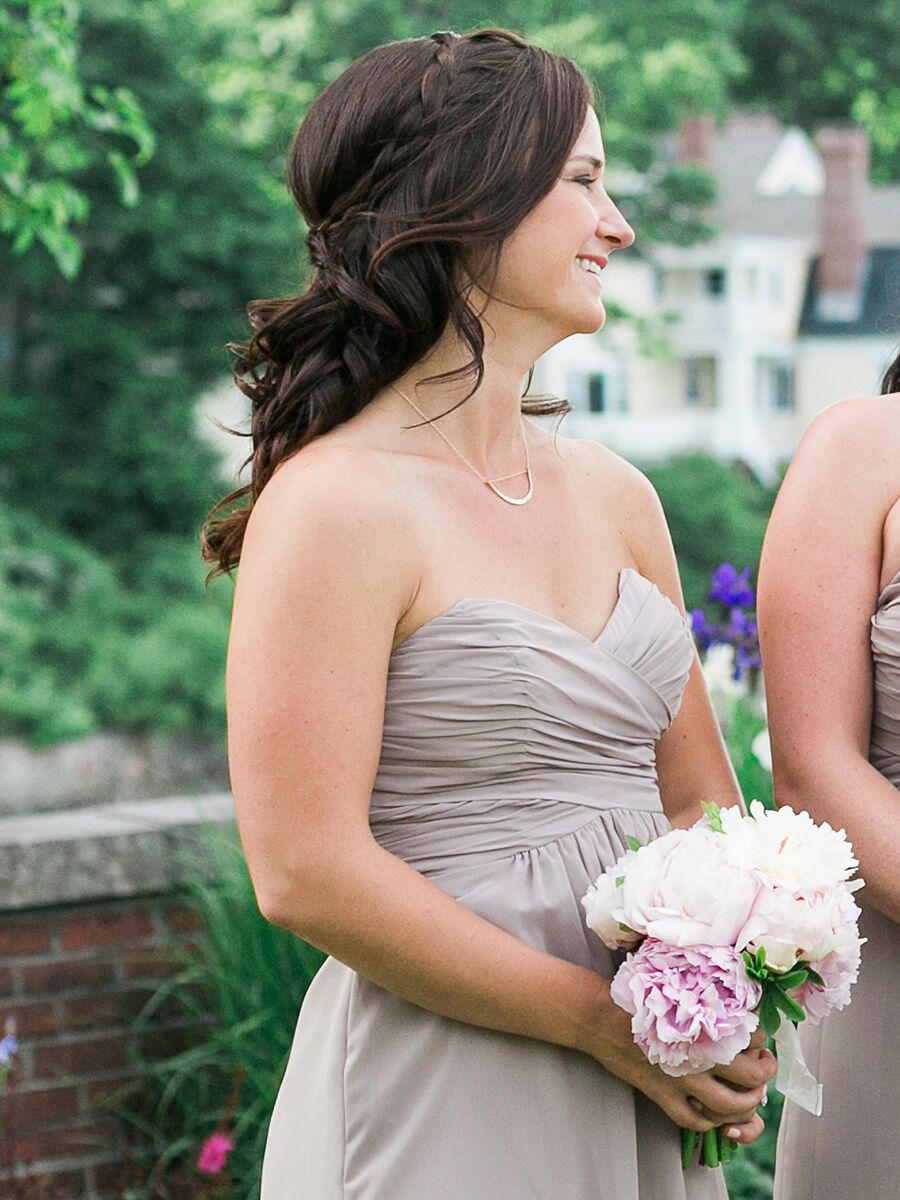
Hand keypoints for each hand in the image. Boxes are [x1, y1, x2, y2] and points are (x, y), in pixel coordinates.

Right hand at [590, 1010, 776, 1146]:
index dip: (762, 1041)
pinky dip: (710, 1121)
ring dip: (745, 1106)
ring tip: (744, 1096)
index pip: (754, 1039)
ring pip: (730, 1108)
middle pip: (752, 1079)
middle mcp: (699, 1055)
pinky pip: (696, 1121)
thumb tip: (736, 1013)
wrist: (599, 1016)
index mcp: (704, 1025)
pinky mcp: (662, 1096)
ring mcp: (681, 1080)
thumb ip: (708, 1004)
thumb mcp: (678, 989)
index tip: (758, 1039)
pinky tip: (710, 1111)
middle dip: (764, 1076)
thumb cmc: (637, 996)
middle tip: (761, 1067)